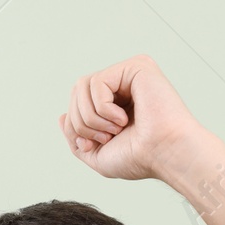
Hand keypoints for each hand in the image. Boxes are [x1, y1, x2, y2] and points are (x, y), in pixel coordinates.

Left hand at [57, 54, 202, 180]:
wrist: (164, 156)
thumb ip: (76, 137)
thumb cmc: (139, 158)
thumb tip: (61, 116)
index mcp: (115, 102)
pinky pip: (97, 82)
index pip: (76, 103)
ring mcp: (129, 73)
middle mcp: (122, 84)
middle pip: (75, 92)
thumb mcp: (97, 155)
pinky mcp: (136, 66)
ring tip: (115, 130)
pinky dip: (103, 108)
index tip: (97, 144)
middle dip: (81, 122)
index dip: (76, 127)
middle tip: (106, 138)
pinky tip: (124, 119)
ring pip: (82, 85)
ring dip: (91, 117)